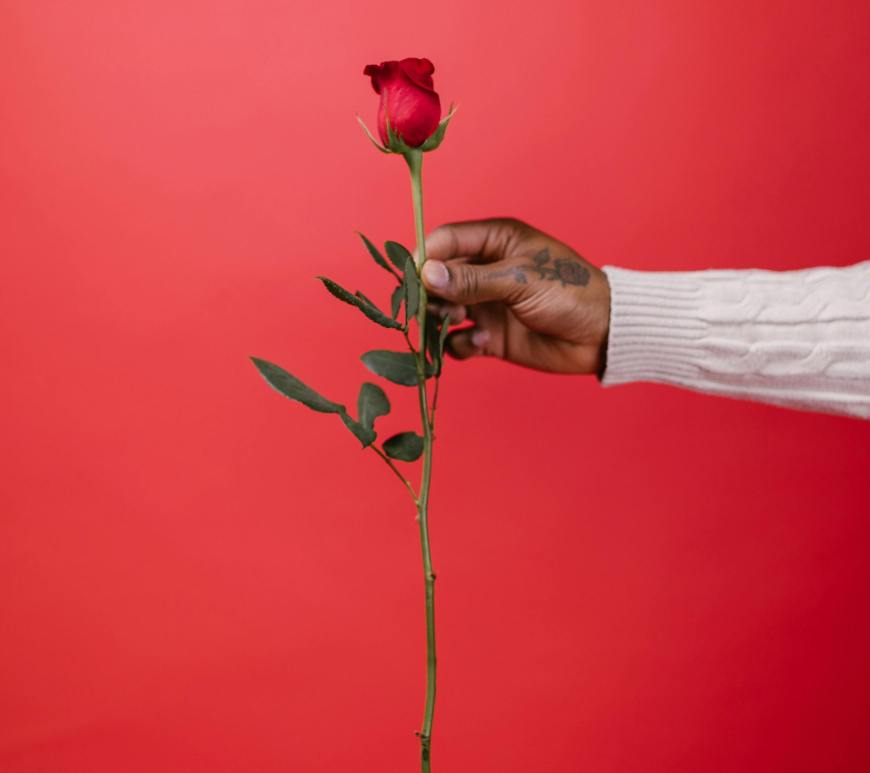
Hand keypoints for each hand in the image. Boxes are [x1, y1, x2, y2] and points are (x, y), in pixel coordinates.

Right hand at [419, 218, 610, 374]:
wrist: (602, 335)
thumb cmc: (570, 292)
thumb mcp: (520, 280)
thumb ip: (472, 280)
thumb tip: (427, 274)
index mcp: (496, 240)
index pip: (446, 241)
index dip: (426, 257)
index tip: (413, 278)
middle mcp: (486, 270)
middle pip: (438, 277)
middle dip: (431, 293)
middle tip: (434, 308)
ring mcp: (487, 304)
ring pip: (444, 310)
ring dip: (442, 319)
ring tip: (459, 322)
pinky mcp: (491, 335)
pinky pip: (459, 340)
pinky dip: (461, 344)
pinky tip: (482, 342)